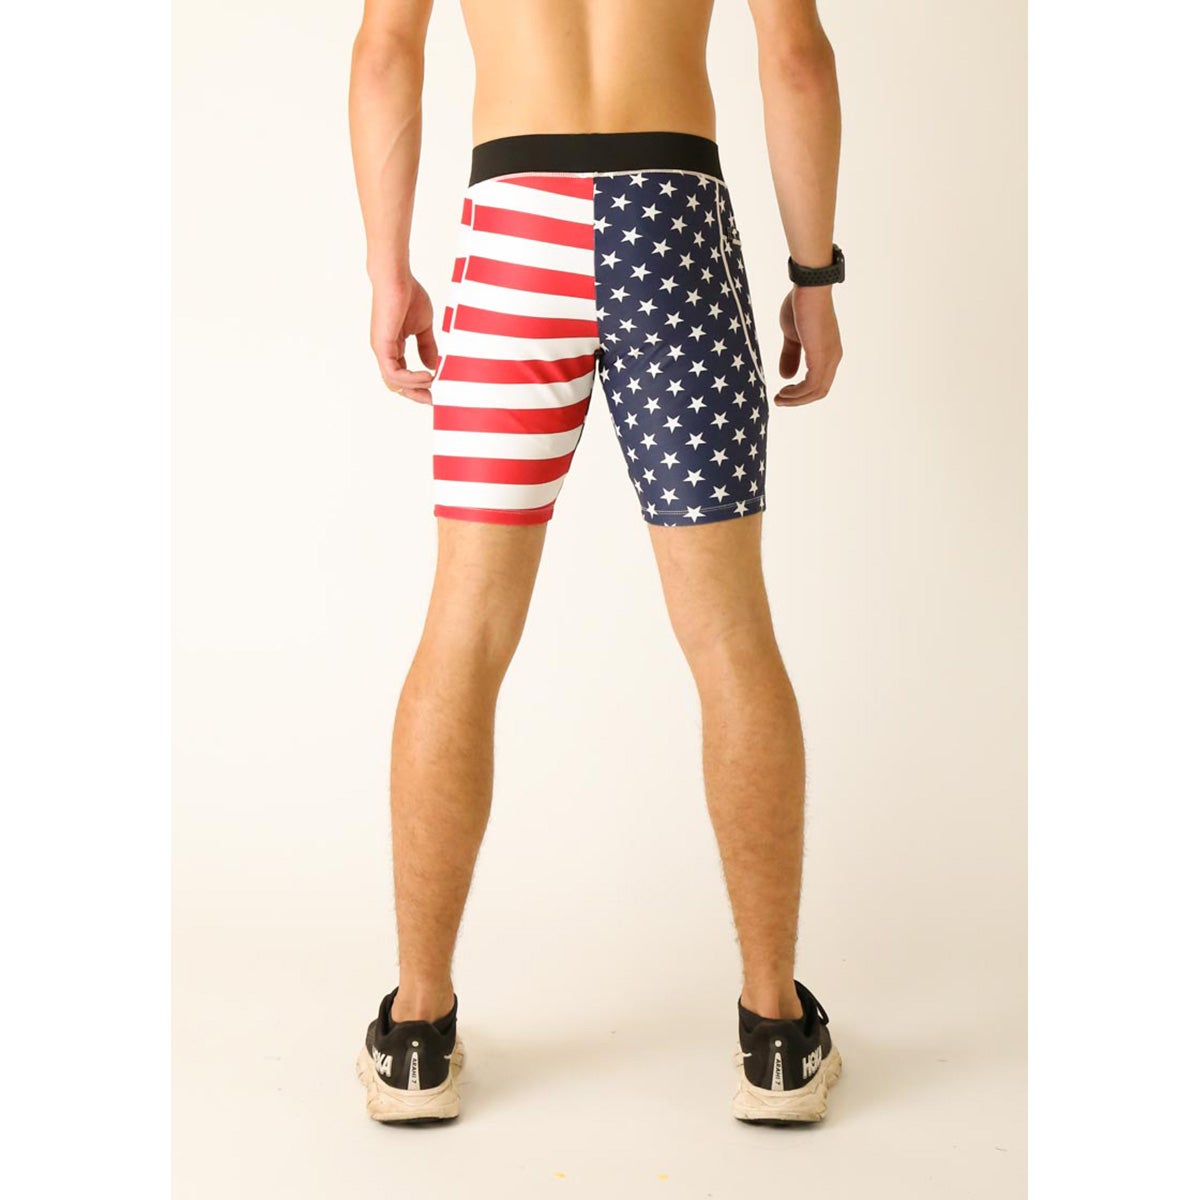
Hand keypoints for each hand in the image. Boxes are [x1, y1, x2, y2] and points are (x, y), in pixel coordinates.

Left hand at [369, 276, 439, 402]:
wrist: (397, 278)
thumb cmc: (408, 296)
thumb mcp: (423, 327)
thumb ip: (427, 347)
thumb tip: (432, 366)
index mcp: (394, 349)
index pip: (404, 377)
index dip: (420, 387)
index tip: (438, 391)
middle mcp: (385, 353)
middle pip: (397, 386)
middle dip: (417, 395)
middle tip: (436, 399)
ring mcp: (382, 351)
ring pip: (395, 383)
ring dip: (416, 387)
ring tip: (435, 382)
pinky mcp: (382, 346)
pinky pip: (394, 373)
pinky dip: (411, 378)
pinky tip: (427, 375)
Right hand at [775, 286, 842, 404]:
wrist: (808, 287)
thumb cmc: (800, 305)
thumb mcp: (791, 335)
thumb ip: (790, 355)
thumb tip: (785, 377)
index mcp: (828, 352)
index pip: (819, 382)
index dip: (801, 393)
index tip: (782, 393)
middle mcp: (833, 357)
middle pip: (819, 391)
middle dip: (798, 400)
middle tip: (779, 400)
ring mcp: (829, 357)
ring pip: (816, 391)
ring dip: (796, 399)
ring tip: (779, 399)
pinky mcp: (821, 356)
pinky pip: (811, 384)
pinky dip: (797, 393)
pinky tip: (784, 390)